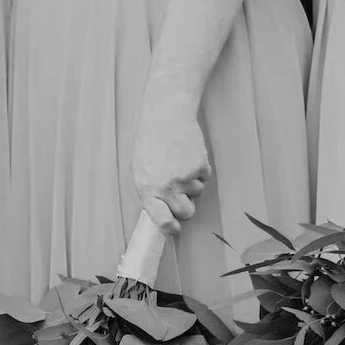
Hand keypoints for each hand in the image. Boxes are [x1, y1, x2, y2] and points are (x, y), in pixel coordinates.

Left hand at [130, 86, 210, 233]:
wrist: (165, 116)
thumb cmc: (149, 143)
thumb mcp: (140, 171)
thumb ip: (151, 193)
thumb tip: (163, 211)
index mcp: (147, 190)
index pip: (162, 221)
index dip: (171, 227)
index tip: (175, 227)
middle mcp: (166, 188)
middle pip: (186, 213)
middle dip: (186, 207)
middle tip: (181, 194)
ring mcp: (185, 178)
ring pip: (197, 194)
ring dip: (192, 183)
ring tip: (179, 163)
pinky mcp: (200, 166)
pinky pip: (204, 178)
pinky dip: (199, 169)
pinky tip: (188, 155)